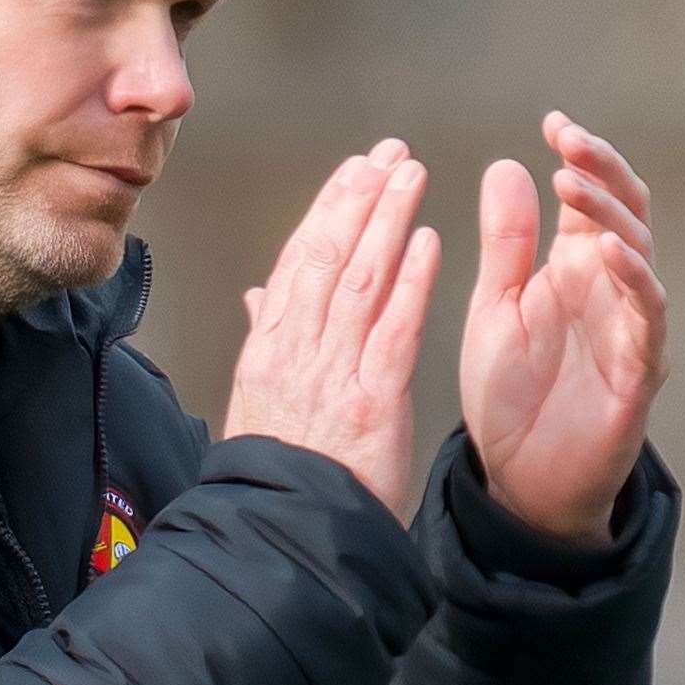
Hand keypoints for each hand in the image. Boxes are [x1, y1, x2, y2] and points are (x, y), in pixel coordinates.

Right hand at [224, 138, 441, 516]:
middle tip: (388, 153)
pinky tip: (427, 241)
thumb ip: (265, 339)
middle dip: (360, 197)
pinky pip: (392, 328)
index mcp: (269, 346)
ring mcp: (332, 370)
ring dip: (387, 220)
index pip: (299, 260)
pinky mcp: (372, 398)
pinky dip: (409, 281)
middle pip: (328, 255)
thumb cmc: (277, 470)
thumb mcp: (256, 399)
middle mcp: (297, 348)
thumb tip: (260, 294)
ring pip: (360, 278)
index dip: (328, 209)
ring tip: (411, 176)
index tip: (353, 170)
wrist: (285, 531)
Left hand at [460, 111, 669, 546]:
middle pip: (623, 213)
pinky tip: (609, 252)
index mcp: (571, 268)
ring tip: (572, 182)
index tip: (553, 122)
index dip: (580, 157)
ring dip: (610, 215)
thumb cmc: (510, 390)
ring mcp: (628, 327)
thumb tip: (507, 165)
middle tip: (568, 139)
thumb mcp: (495, 303)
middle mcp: (608, 289)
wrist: (517, 477)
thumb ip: (505, 241)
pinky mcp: (637, 370)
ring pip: (640, 254)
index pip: (588, 198)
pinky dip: (634, 281)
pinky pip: (646, 318)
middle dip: (601, 171)